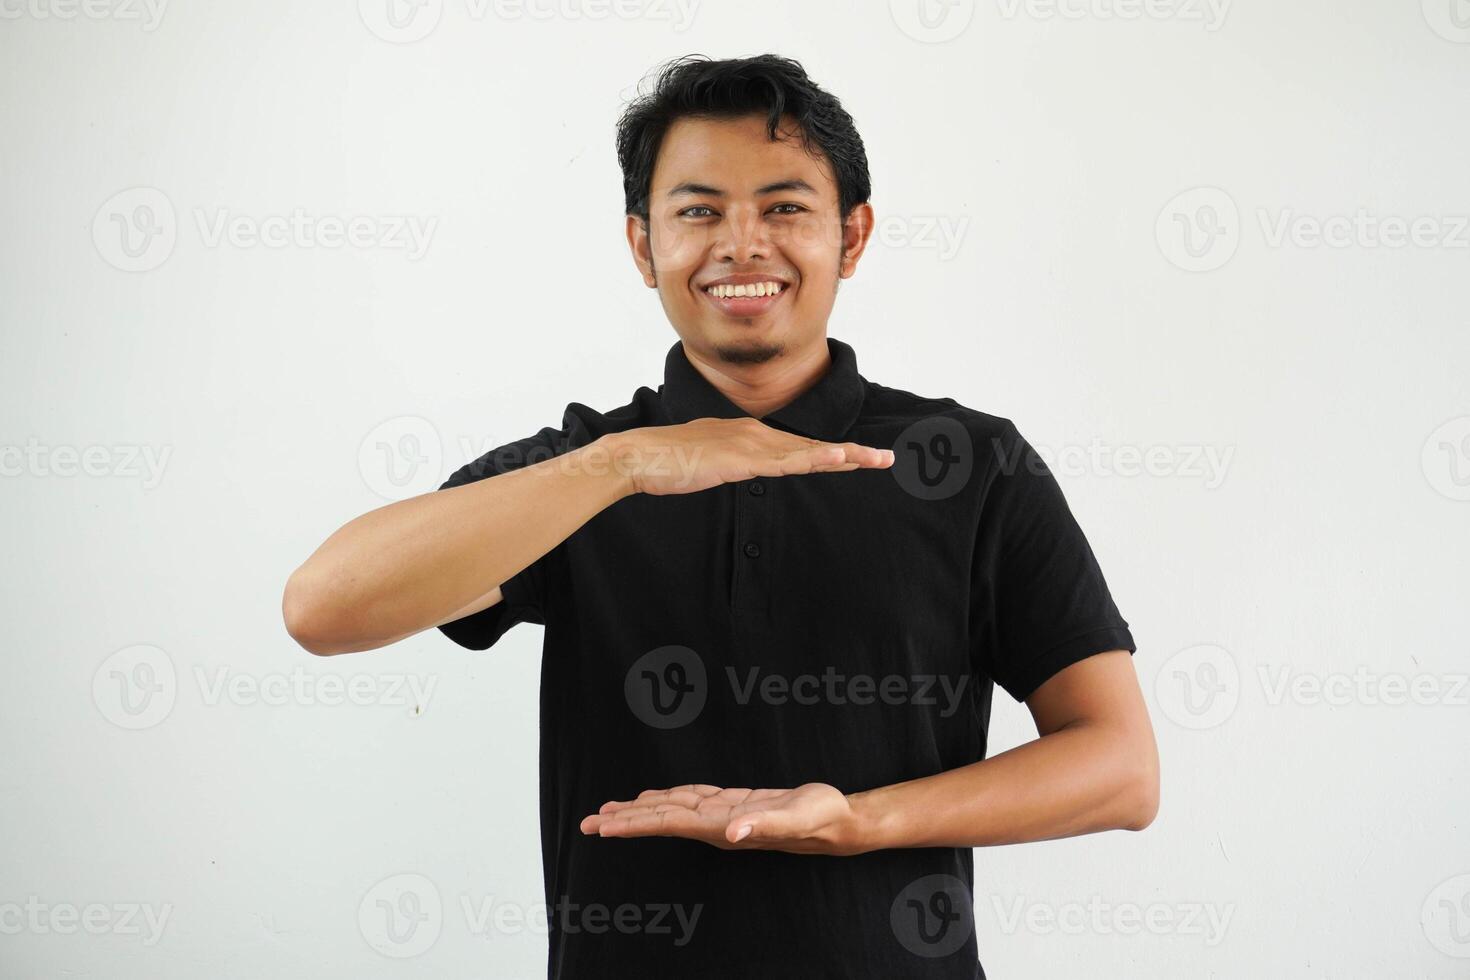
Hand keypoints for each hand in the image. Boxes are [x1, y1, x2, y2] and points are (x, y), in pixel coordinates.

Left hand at [578, 782, 866, 855]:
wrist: (836, 820)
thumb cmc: (818, 818)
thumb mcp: (793, 818)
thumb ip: (762, 825)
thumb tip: (732, 832)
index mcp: (722, 827)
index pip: (667, 823)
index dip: (633, 823)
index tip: (602, 826)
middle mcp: (716, 824)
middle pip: (660, 819)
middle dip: (624, 819)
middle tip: (587, 821)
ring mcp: (723, 815)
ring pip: (671, 809)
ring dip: (640, 809)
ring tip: (608, 811)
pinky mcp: (733, 804)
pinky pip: (691, 799)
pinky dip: (668, 796)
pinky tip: (656, 797)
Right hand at [602, 418, 893, 495]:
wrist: (637, 456)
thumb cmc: (665, 463)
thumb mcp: (707, 462)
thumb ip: (728, 462)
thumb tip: (739, 468)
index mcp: (748, 433)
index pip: (798, 446)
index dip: (830, 454)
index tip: (859, 459)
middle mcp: (755, 433)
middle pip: (812, 447)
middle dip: (852, 454)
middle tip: (887, 458)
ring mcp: (750, 444)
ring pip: (807, 452)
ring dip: (845, 456)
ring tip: (876, 460)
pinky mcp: (740, 459)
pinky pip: (786, 462)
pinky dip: (815, 460)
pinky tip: (838, 460)